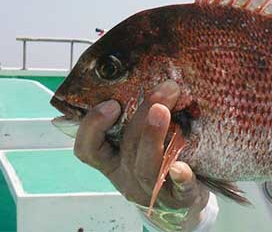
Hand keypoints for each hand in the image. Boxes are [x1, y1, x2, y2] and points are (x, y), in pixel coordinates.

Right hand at [73, 81, 208, 228]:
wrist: (183, 201)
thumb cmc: (158, 161)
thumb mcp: (137, 142)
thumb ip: (133, 116)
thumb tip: (139, 69)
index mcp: (113, 161)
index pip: (88, 149)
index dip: (93, 127)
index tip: (111, 103)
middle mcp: (128, 175)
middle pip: (127, 148)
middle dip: (142, 115)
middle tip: (166, 87)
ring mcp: (153, 188)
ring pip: (147, 165)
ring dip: (154, 135)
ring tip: (164, 110)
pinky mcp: (180, 197)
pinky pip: (179, 189)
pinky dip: (180, 177)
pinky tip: (181, 167)